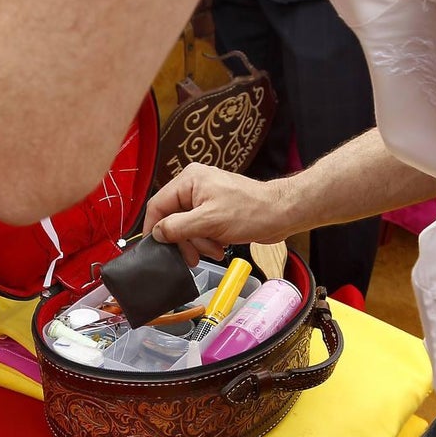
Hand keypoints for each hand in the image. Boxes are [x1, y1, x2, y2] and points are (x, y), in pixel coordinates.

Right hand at [142, 164, 292, 266]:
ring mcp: (205, 198)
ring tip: (214, 249)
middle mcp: (195, 186)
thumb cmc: (252, 211)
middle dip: (184, 240)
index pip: (158, 204)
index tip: (154, 247)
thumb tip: (157, 233)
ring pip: (186, 227)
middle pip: (172, 218)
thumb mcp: (208, 222)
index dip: (155, 228)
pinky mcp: (215, 210)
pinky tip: (219, 245)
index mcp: (189, 180)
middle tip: (191, 256)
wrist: (281, 214)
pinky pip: (200, 229)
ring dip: (198, 243)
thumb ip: (177, 227)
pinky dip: (206, 241)